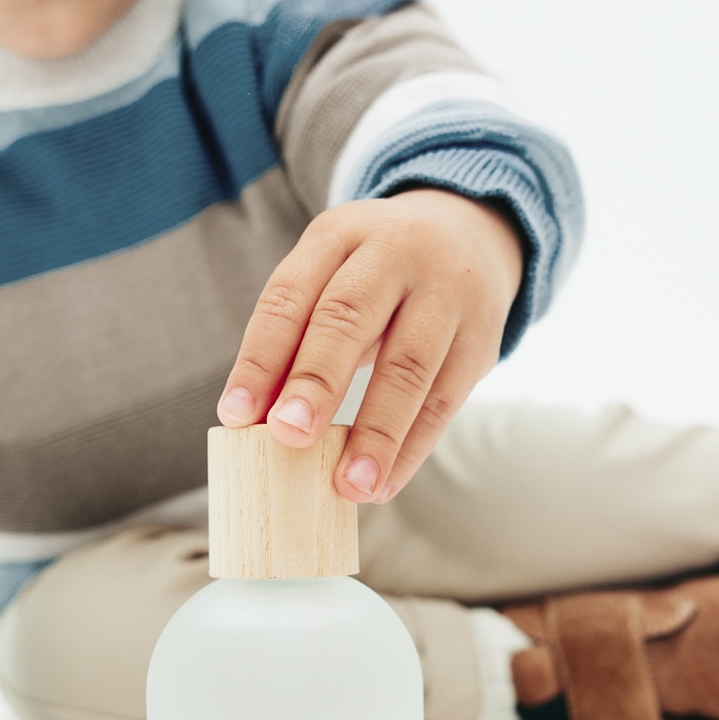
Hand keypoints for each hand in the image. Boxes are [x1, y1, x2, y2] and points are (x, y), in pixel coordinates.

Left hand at [218, 189, 523, 500]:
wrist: (467, 234)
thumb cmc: (374, 275)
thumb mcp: (331, 277)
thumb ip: (295, 338)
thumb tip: (258, 421)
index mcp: (339, 235)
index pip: (291, 296)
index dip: (261, 357)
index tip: (237, 414)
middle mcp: (395, 252)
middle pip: (350, 318)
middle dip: (317, 382)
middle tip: (290, 436)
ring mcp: (446, 293)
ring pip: (409, 366)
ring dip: (376, 433)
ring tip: (349, 485)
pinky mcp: (481, 337)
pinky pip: (446, 400)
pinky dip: (413, 448)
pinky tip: (384, 483)